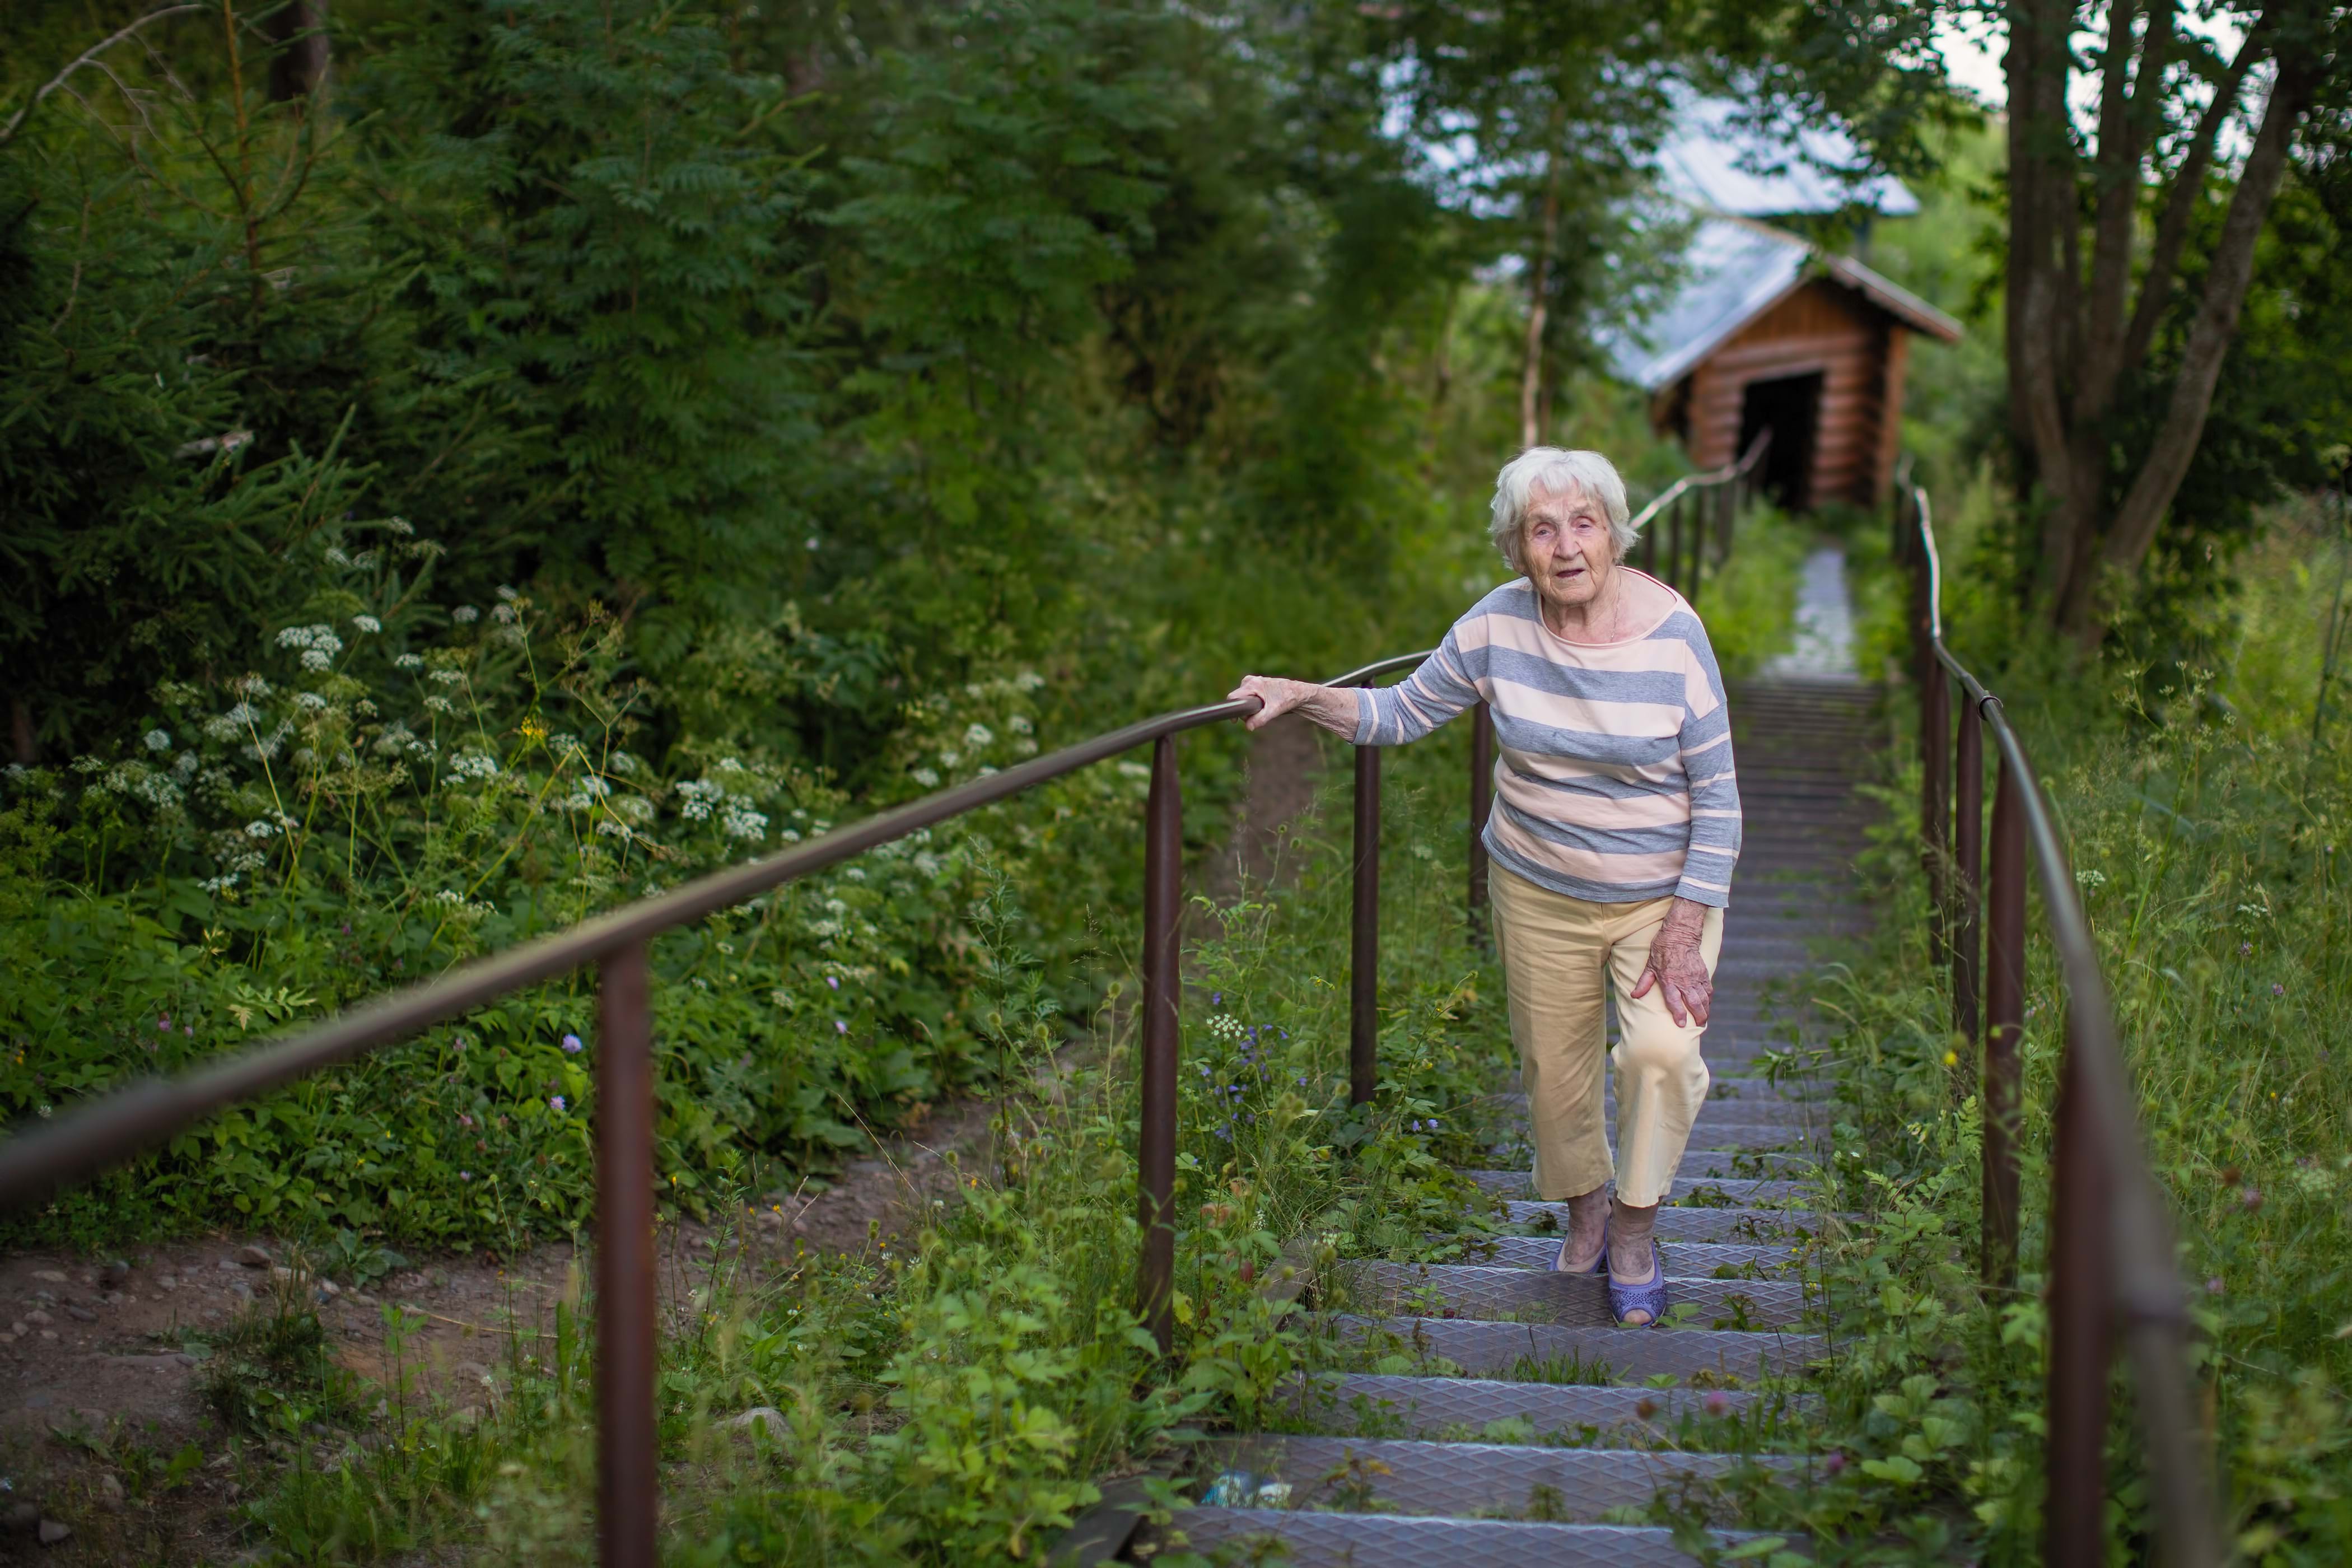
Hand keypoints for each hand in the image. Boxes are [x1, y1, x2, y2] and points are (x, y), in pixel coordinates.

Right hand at [1228, 675, 1311, 731]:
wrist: (1297, 693)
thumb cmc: (1287, 698)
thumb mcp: (1273, 711)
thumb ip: (1260, 720)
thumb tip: (1248, 727)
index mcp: (1252, 684)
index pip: (1233, 697)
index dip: (1233, 710)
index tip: (1235, 721)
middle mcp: (1250, 681)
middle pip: (1238, 700)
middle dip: (1245, 711)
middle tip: (1258, 716)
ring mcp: (1252, 682)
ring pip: (1242, 699)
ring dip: (1250, 709)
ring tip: (1264, 710)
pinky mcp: (1255, 685)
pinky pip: (1247, 698)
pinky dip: (1253, 705)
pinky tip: (1263, 706)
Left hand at [1630, 903, 1711, 1027]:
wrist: (1680, 934)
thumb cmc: (1662, 950)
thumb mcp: (1650, 966)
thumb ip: (1644, 983)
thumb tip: (1634, 996)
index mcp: (1669, 980)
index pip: (1674, 1001)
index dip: (1679, 1014)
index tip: (1682, 1024)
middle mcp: (1684, 981)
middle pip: (1694, 1003)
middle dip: (1698, 1017)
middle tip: (1698, 1026)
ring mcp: (1695, 977)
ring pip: (1703, 998)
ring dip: (1704, 1011)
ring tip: (1703, 1020)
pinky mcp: (1703, 973)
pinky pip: (1708, 990)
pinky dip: (1708, 999)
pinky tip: (1707, 1005)